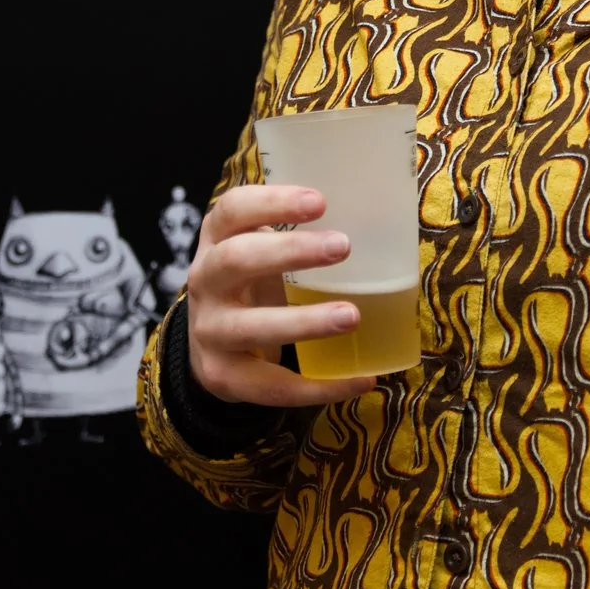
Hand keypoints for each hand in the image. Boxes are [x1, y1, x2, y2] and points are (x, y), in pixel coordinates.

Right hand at [184, 184, 375, 408]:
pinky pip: (272, 385)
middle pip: (236, 259)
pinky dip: (320, 386)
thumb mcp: (261, 250)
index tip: (319, 202)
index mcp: (217, 240)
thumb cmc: (253, 283)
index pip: (233, 210)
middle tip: (343, 246)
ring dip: (304, 322)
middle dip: (289, 252)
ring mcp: (209, 330)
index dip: (272, 203)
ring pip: (251, 327)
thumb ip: (300, 234)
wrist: (209, 345)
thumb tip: (383, 220)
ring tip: (352, 316)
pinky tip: (361, 378)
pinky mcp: (223, 376)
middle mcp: (206, 280)